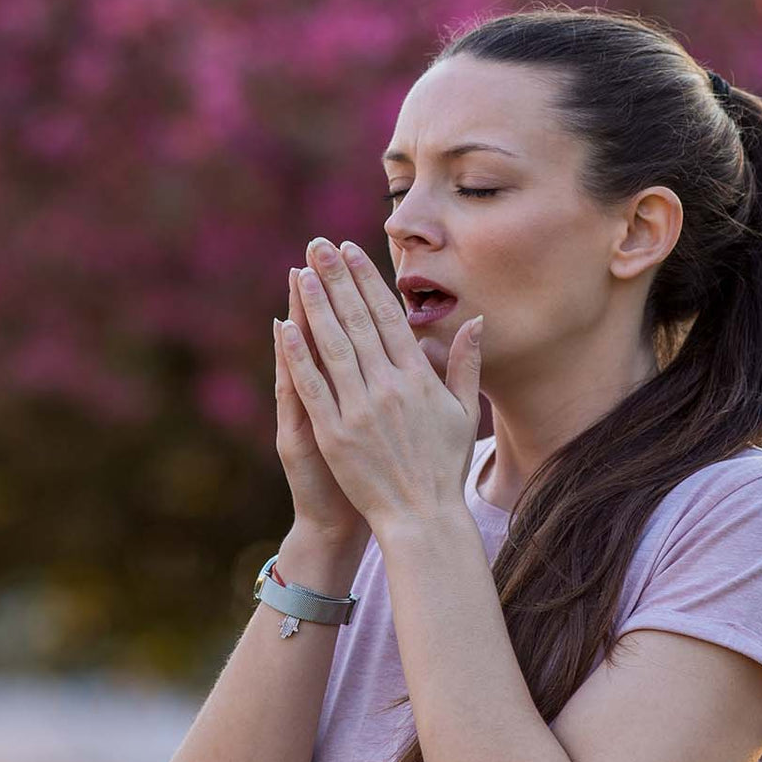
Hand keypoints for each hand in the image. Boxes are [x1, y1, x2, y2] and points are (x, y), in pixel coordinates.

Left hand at [278, 236, 483, 538]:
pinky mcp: (335, 434)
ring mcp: (360, 410)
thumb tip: (476, 321)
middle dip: (338, 279)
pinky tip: (285, 326)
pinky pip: (314, 387)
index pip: (389, 317)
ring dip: (316, 306)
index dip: (368, 281)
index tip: (353, 251)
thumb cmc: (444, 465)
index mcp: (419, 379)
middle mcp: (389, 387)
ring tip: (303, 272)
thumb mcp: (465, 412)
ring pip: (333, 346)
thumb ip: (467, 364)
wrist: (422, 517)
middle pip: (358, 321)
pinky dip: (299, 356)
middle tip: (319, 245)